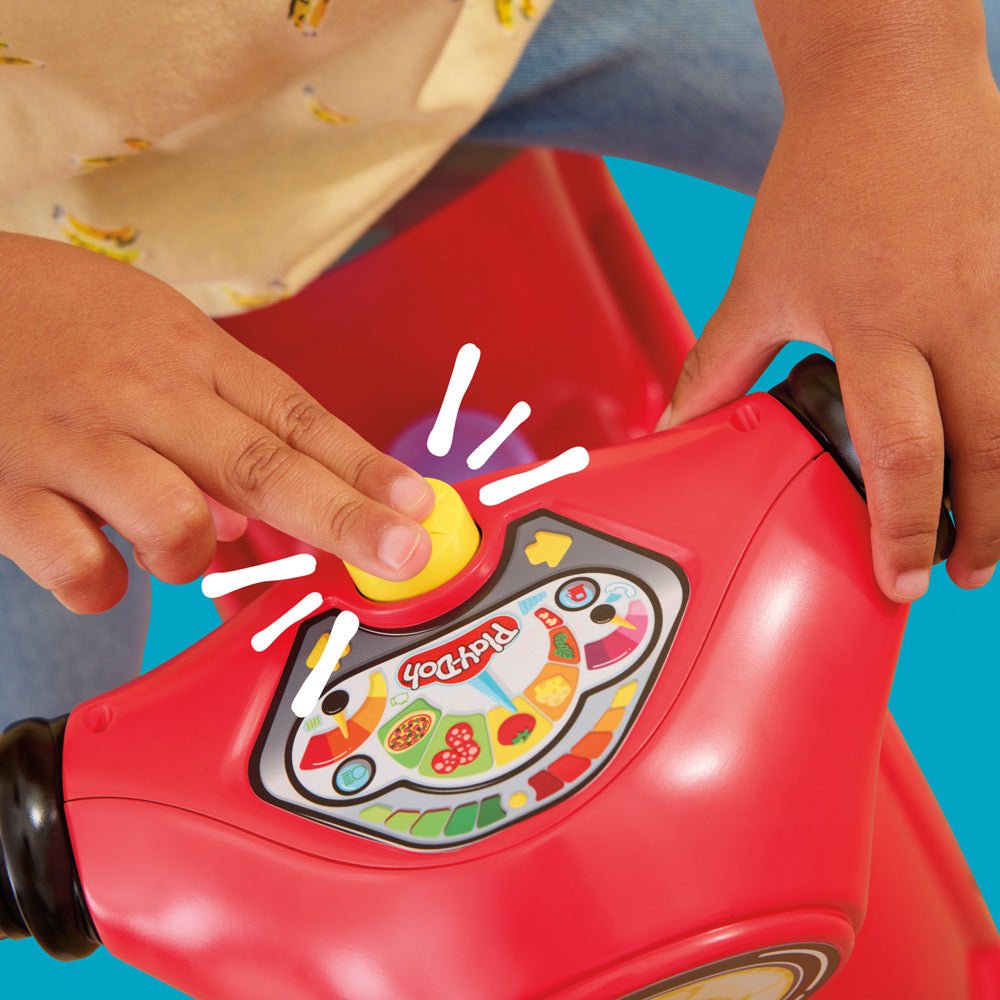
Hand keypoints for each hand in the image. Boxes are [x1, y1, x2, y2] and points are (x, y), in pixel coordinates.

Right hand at [0, 233, 434, 612]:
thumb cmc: (51, 318)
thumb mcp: (147, 334)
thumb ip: (212, 416)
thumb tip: (255, 512)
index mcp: (186, 353)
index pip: (295, 417)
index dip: (363, 466)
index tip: (417, 503)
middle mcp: (141, 395)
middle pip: (263, 466)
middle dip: (344, 517)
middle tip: (403, 551)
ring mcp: (73, 443)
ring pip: (177, 522)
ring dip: (194, 555)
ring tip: (172, 544)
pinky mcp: (5, 490)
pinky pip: (81, 566)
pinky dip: (104, 583)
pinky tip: (99, 564)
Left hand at [662, 71, 999, 601]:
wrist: (888, 87)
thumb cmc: (823, 181)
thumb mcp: (759, 283)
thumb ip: (720, 365)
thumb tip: (677, 426)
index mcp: (878, 327)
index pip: (905, 453)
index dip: (907, 530)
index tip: (901, 580)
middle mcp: (957, 316)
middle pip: (994, 449)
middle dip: (985, 527)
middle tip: (962, 572)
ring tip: (993, 529)